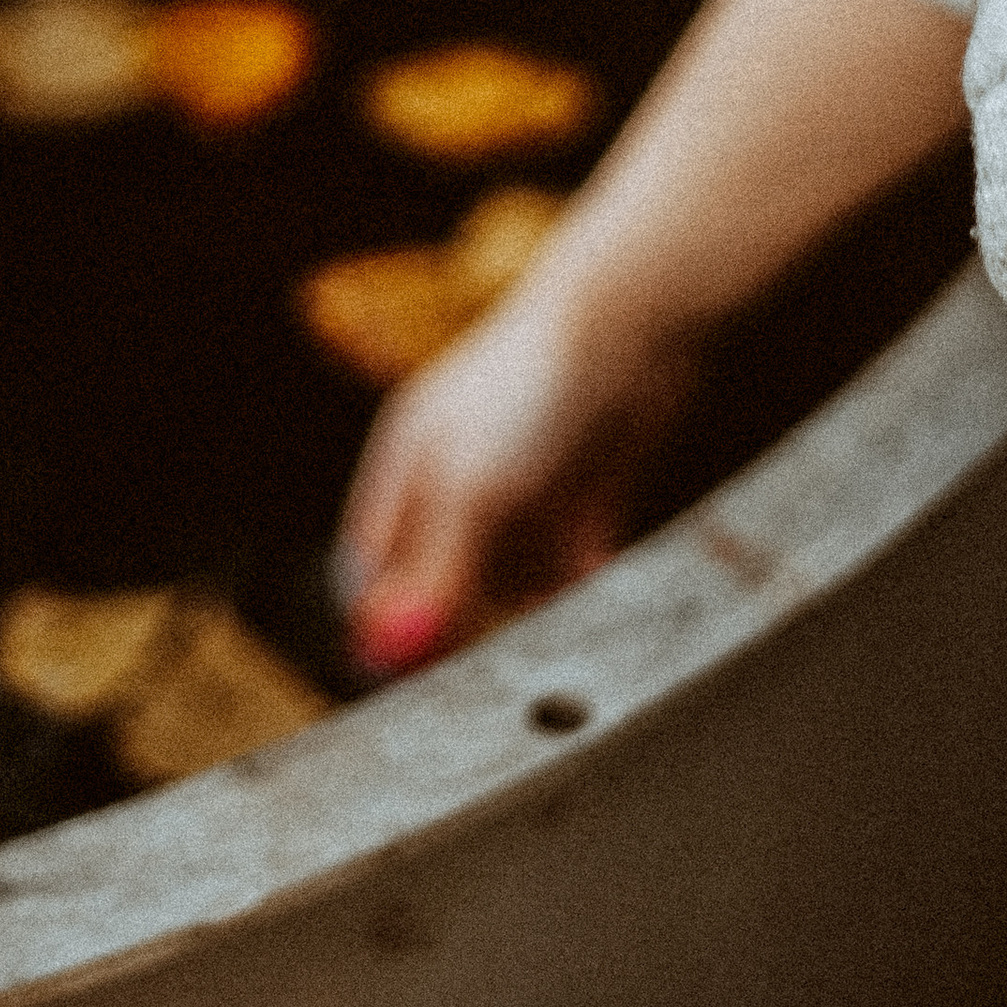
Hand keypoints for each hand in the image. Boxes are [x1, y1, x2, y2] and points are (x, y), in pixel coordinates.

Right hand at [332, 274, 698, 676]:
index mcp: (408, 466)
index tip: (412, 679)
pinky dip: (572, 591)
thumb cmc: (534, 388)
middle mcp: (457, 479)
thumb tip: (380, 650)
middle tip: (485, 676)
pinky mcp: (580, 495)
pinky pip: (566, 566)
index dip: (387, 625)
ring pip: (507, 582)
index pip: (373, 567)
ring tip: (543, 641)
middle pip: (441, 583)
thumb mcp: (468, 489)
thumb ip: (430, 573)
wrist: (632, 327)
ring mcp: (520, 488)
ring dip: (520, 617)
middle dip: (459, 630)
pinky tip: (586, 595)